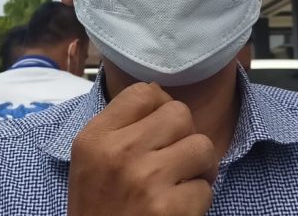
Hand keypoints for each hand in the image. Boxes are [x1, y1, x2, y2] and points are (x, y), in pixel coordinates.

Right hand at [68, 82, 217, 215]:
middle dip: (183, 138)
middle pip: (179, 114)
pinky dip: (197, 204)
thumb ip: (120, 127)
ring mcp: (147, 179)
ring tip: (178, 187)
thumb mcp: (91, 162)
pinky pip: (206, 188)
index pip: (144, 93)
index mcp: (94, 138)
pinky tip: (175, 214)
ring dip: (197, 169)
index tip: (157, 133)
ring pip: (202, 147)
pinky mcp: (171, 208)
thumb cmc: (99, 211)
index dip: (159, 109)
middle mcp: (119, 153)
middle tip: (172, 164)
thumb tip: (161, 95)